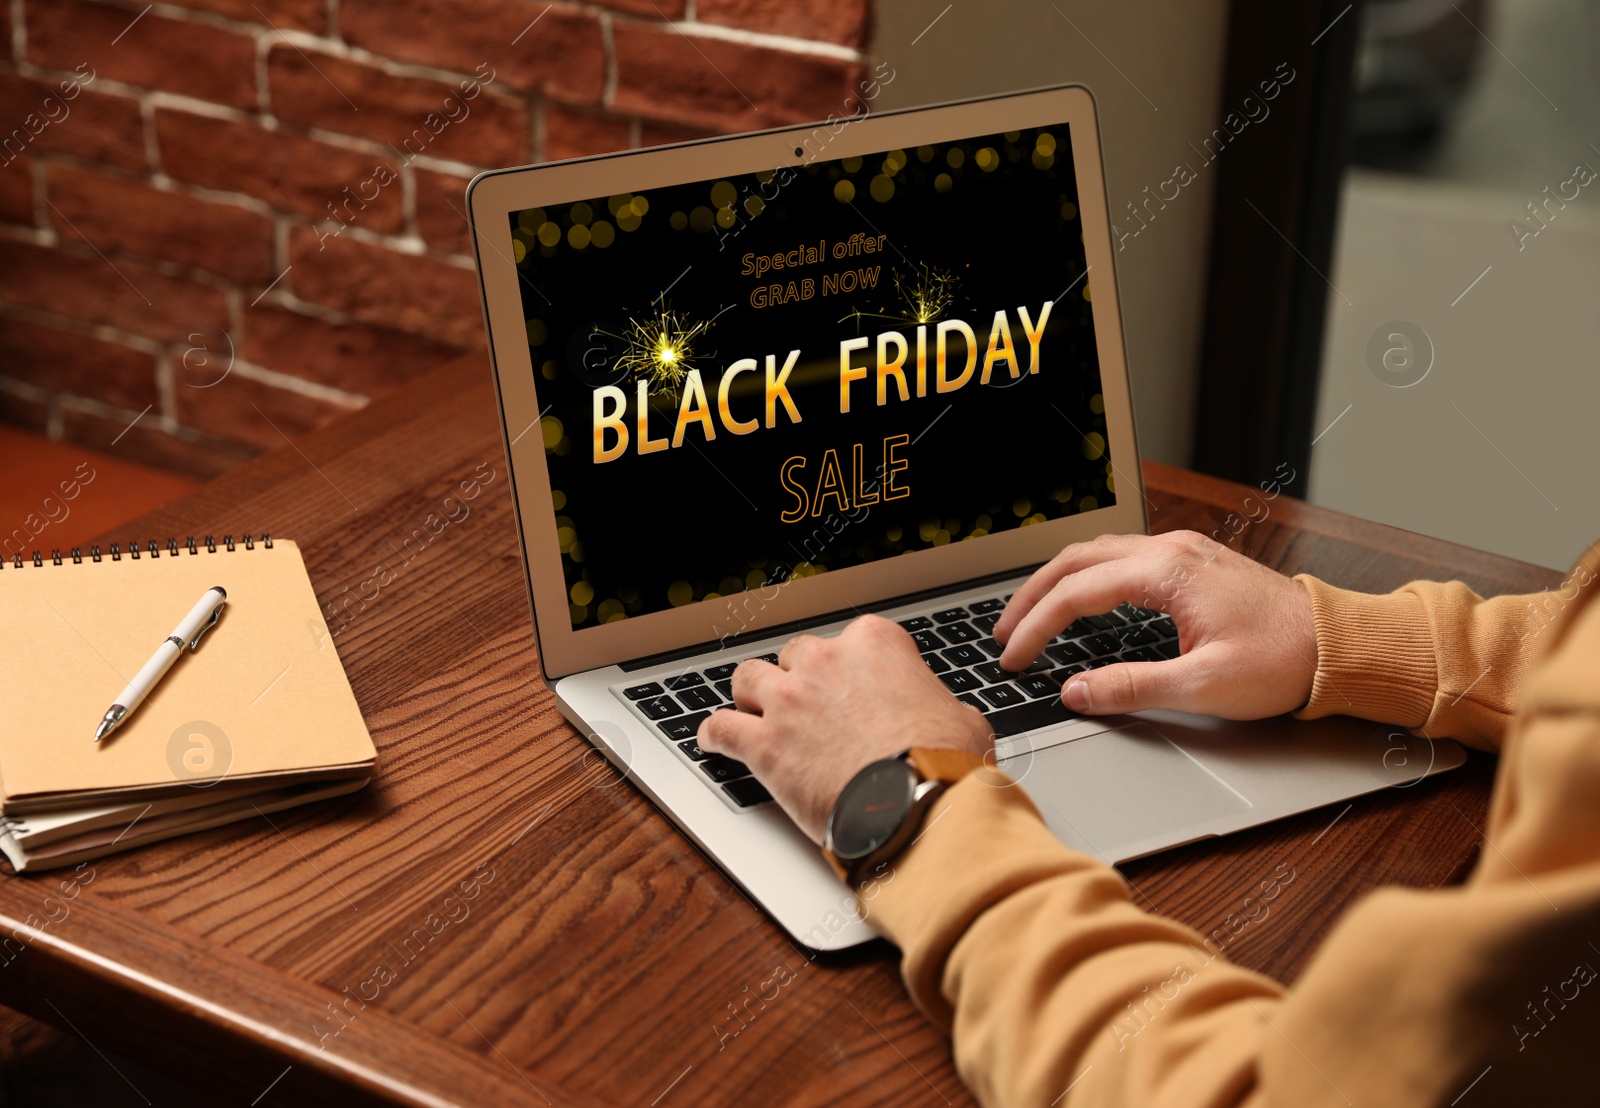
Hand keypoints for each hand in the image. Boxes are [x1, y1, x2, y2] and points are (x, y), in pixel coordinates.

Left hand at [697, 615, 992, 842]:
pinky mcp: (764, 746)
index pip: (854, 640)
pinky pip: (720, 728)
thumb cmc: (944, 764)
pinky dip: (714, 734)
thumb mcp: (964, 720)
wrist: (915, 806)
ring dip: (751, 694)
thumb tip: (948, 718)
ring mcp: (789, 702)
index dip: (853, 668)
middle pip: (797, 655)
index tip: (854, 686)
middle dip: (801, 678)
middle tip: (809, 704)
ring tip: (753, 708)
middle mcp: (825, 663)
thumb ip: (941, 707)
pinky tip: (713, 738)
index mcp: (875, 645)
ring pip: (748, 678)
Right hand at [993, 531, 1317, 718]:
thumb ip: (1131, 687)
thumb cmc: (1282, 661)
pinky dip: (1086, 576)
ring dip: (1057, 582)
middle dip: (1032, 597)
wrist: (1338, 645)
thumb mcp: (1202, 685)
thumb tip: (1076, 692)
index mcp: (1167, 572)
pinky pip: (1121, 557)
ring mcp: (1182, 551)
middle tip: (1004, 634)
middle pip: (1076, 560)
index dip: (1036, 628)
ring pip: (1097, 553)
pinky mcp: (1192, 562)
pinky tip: (1079, 599)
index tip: (1014, 659)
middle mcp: (1171, 550)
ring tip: (1030, 616)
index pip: (1077, 594)